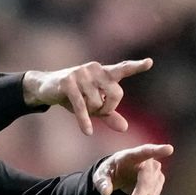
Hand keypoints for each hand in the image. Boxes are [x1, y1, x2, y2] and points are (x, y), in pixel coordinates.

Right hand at [23, 58, 152, 134]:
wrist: (46, 88)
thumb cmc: (72, 96)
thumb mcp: (92, 106)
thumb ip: (109, 115)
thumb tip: (125, 128)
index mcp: (104, 72)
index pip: (123, 68)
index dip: (136, 66)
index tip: (150, 62)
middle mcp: (95, 69)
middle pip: (116, 94)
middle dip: (108, 109)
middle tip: (97, 112)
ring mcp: (81, 74)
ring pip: (97, 103)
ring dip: (91, 113)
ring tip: (81, 109)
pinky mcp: (68, 82)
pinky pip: (81, 105)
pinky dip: (84, 120)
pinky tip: (87, 132)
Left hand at [93, 144, 173, 194]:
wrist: (119, 173)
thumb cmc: (111, 170)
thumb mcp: (100, 174)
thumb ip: (102, 181)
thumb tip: (106, 192)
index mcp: (132, 155)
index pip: (146, 151)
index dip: (157, 151)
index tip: (169, 149)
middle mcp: (148, 163)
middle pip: (146, 184)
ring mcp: (156, 174)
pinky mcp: (158, 184)